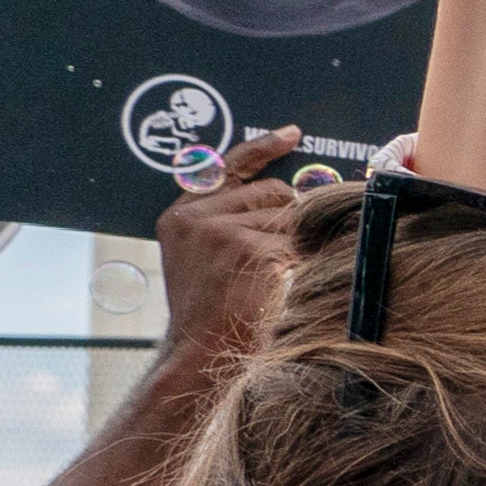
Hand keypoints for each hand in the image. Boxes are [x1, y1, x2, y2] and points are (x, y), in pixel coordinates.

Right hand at [154, 131, 305, 360]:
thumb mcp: (205, 259)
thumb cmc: (213, 312)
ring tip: (271, 280)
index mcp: (182, 216)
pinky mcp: (251, 250)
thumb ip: (232, 223)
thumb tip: (291, 197)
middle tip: (282, 255)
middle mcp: (198, 218)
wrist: (202, 352)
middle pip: (273, 193)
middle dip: (291, 218)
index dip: (264, 148)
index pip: (228, 167)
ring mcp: (223, 232)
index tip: (292, 133)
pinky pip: (300, 246)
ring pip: (291, 220)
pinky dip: (302, 264)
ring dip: (296, 246)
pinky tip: (281, 287)